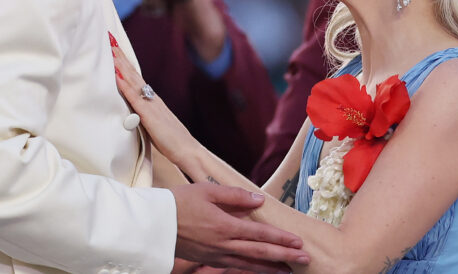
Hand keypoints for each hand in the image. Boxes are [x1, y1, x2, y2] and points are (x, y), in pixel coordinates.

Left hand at [112, 41, 196, 164]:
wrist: (188, 150)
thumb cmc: (172, 141)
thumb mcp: (155, 124)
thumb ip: (144, 116)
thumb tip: (132, 113)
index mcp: (152, 100)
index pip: (136, 77)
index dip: (125, 63)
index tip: (115, 48)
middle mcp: (152, 98)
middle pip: (133, 73)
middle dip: (120, 56)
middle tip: (109, 38)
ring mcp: (151, 105)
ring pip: (133, 80)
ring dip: (121, 64)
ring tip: (111, 49)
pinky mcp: (149, 115)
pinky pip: (134, 97)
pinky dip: (125, 85)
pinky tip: (116, 76)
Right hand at [170, 181, 308, 271]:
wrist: (152, 223)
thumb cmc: (179, 202)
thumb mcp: (207, 191)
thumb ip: (235, 196)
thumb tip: (259, 200)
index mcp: (225, 226)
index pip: (260, 235)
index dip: (281, 239)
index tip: (298, 242)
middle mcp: (223, 244)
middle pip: (259, 253)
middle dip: (284, 257)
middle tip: (305, 259)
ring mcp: (215, 255)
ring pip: (248, 265)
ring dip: (271, 268)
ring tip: (289, 270)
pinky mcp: (208, 259)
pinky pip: (234, 267)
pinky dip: (251, 270)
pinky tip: (260, 269)